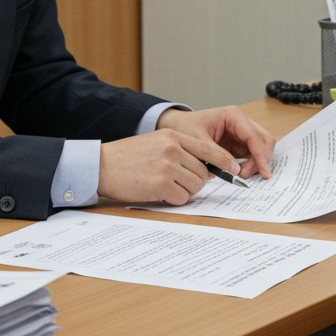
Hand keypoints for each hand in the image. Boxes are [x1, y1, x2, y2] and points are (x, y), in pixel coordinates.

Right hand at [97, 129, 233, 204]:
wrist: (101, 165)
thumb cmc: (128, 156)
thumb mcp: (156, 142)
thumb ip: (180, 150)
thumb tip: (206, 167)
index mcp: (173, 136)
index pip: (209, 149)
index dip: (224, 161)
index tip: (234, 169)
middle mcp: (172, 149)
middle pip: (204, 172)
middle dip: (196, 181)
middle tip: (180, 183)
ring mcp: (167, 167)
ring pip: (195, 186)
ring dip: (185, 191)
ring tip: (167, 187)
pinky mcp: (160, 185)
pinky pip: (182, 198)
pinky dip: (174, 199)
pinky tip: (159, 193)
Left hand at [156, 106, 274, 179]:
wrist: (176, 126)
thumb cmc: (185, 127)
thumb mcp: (197, 141)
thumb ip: (216, 154)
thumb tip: (235, 169)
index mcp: (233, 116)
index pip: (254, 136)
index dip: (261, 155)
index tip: (264, 172)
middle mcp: (241, 122)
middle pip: (264, 140)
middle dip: (260, 159)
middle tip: (246, 175)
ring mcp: (241, 133)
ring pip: (261, 148)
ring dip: (256, 164)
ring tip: (239, 175)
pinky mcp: (237, 144)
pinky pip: (251, 155)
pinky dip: (249, 165)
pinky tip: (238, 172)